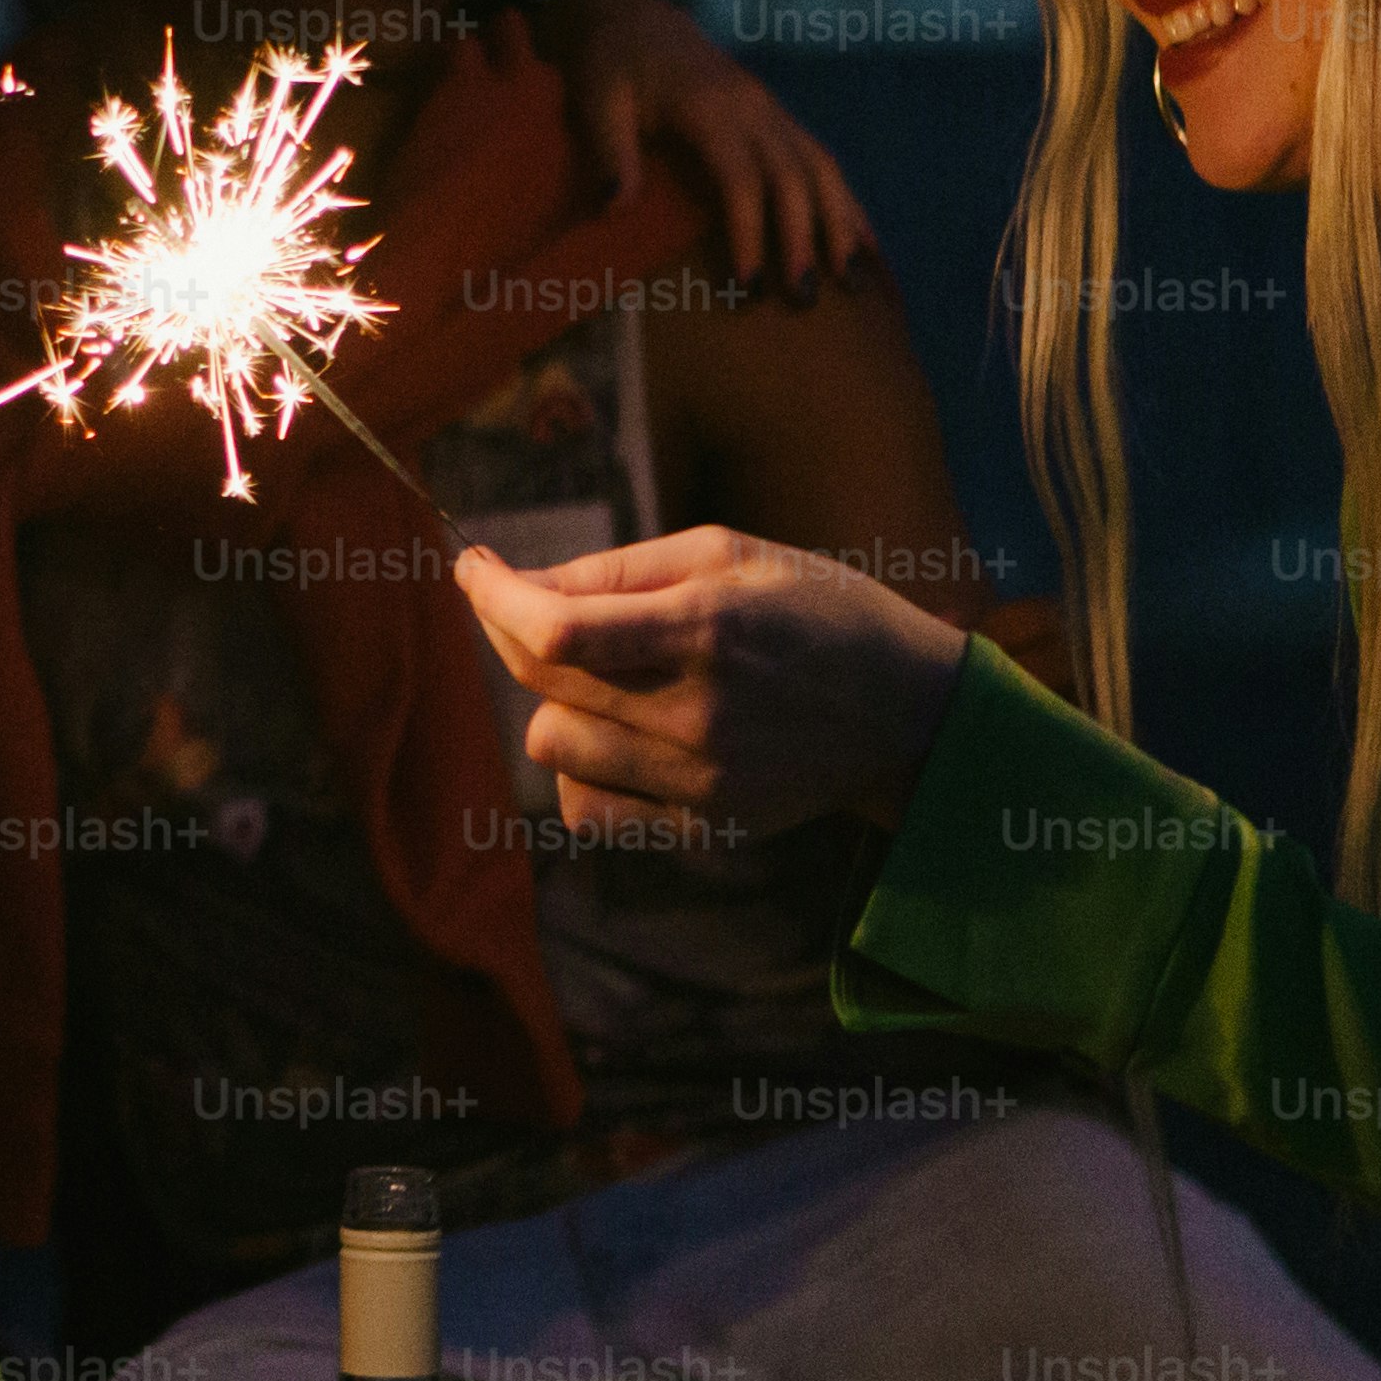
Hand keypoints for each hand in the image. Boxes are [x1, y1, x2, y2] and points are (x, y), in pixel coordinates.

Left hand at [448, 528, 967, 842]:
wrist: (910, 713)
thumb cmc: (818, 611)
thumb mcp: (732, 554)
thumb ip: (622, 569)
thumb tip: (522, 582)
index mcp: (706, 627)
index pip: (554, 628)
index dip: (491, 596)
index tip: (471, 567)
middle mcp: (696, 711)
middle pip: (542, 680)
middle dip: (513, 630)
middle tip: (526, 602)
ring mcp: (699, 778)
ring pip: (552, 745)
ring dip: (556, 700)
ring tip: (602, 673)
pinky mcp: (704, 825)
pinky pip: (587, 809)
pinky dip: (583, 770)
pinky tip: (617, 735)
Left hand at [526, 0, 878, 294]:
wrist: (636, 20)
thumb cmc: (609, 65)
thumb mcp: (595, 100)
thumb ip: (609, 150)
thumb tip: (617, 206)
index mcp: (707, 105)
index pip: (741, 178)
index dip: (749, 232)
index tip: (746, 286)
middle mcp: (752, 106)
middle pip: (793, 178)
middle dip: (803, 240)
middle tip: (801, 299)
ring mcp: (771, 110)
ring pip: (821, 168)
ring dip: (839, 224)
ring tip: (848, 282)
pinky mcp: (777, 117)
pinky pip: (822, 160)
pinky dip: (847, 203)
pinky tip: (865, 243)